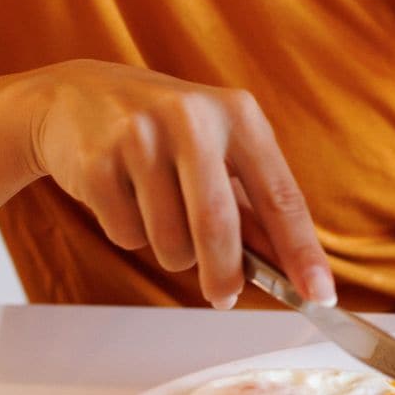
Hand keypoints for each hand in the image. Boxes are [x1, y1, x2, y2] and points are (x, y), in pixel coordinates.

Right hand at [27, 59, 333, 309]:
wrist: (75, 96)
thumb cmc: (163, 130)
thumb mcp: (216, 147)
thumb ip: (250, 204)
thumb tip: (286, 268)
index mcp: (238, 113)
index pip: (281, 194)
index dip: (301, 250)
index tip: (319, 294)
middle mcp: (193, 118)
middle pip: (218, 225)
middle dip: (225, 275)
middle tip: (224, 297)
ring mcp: (141, 137)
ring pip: (169, 241)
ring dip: (171, 252)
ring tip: (160, 216)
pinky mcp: (97, 161)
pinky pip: (126, 235)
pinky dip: (130, 235)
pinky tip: (123, 198)